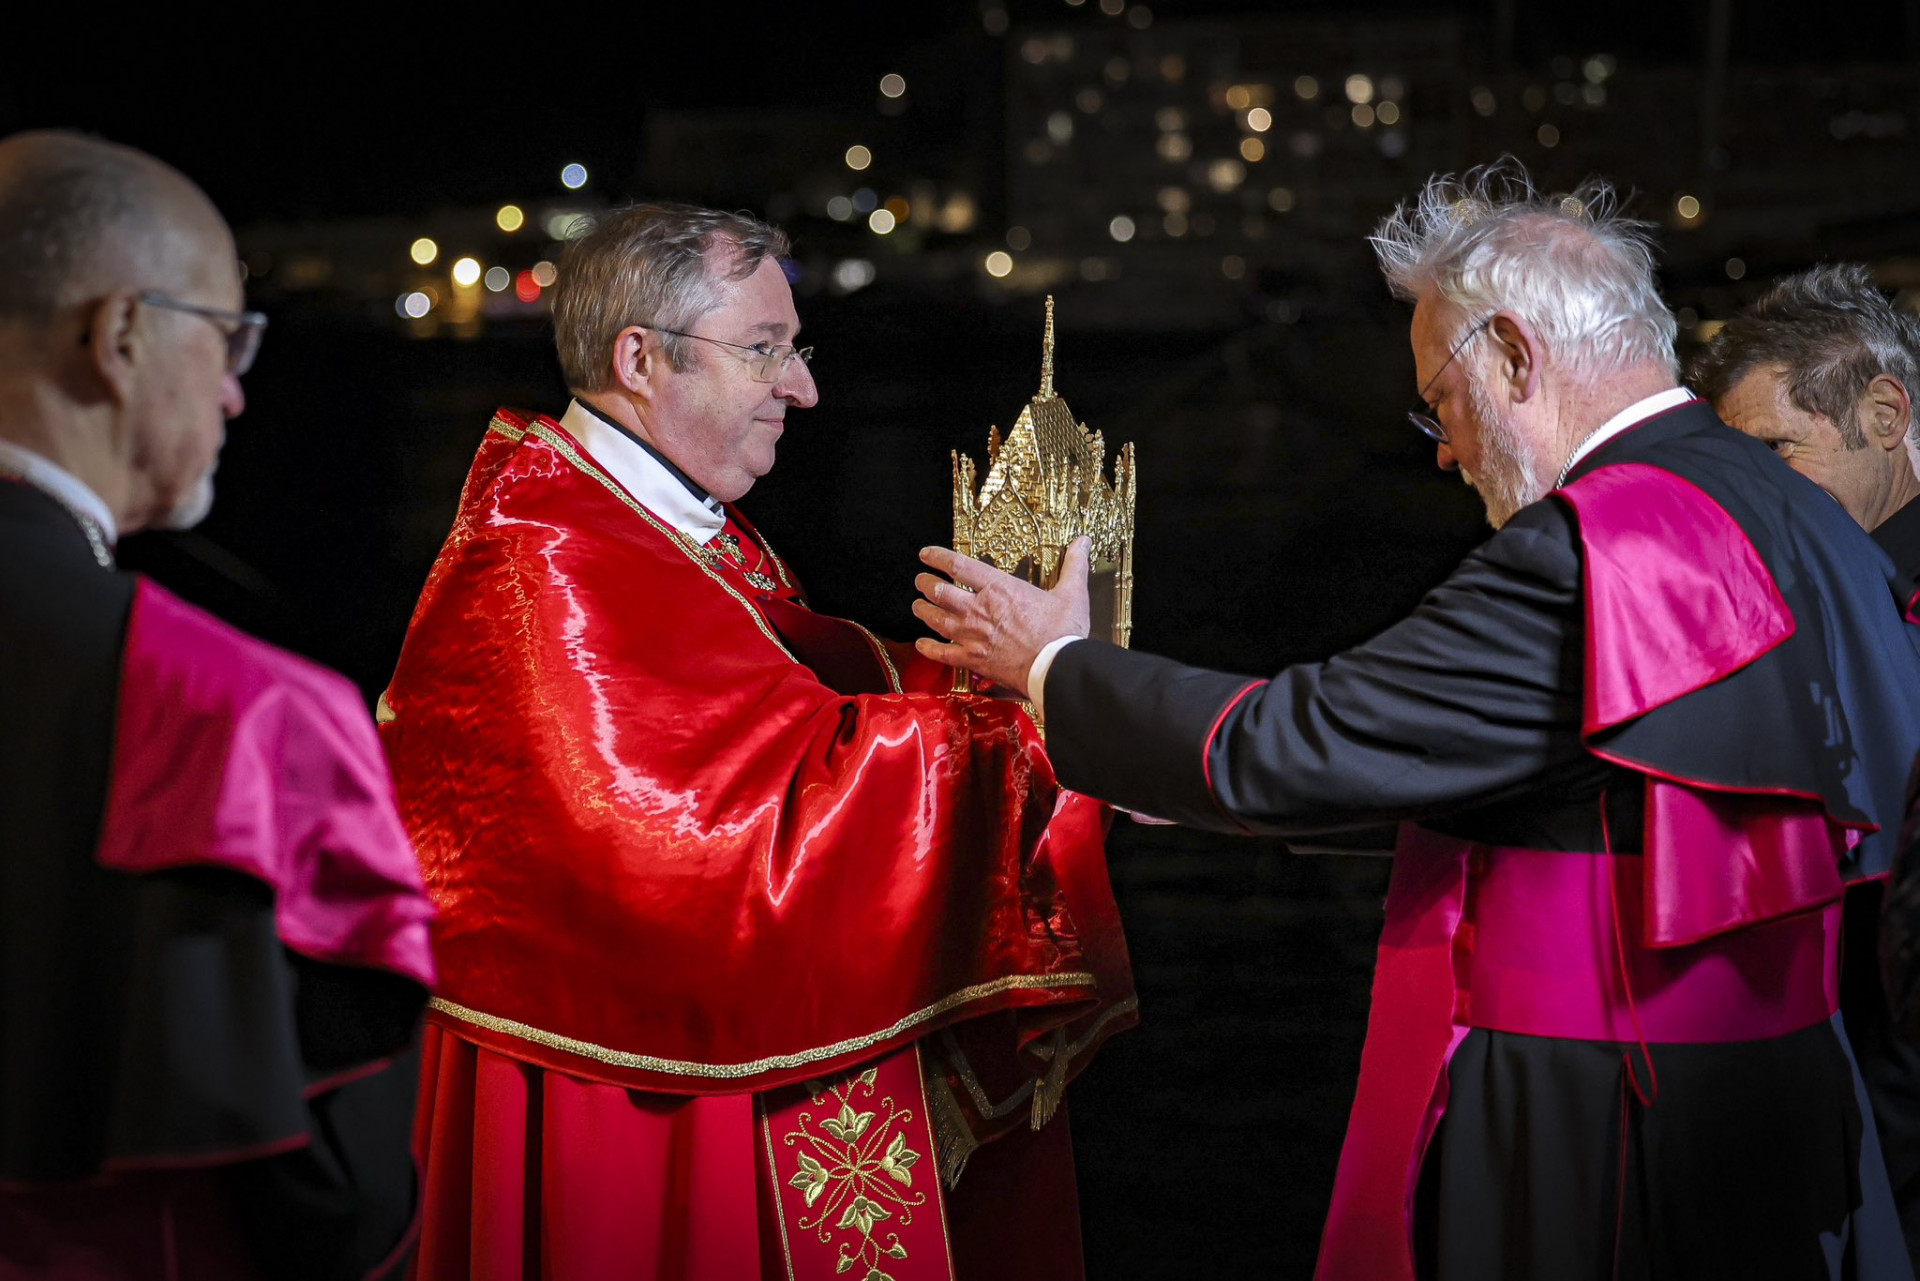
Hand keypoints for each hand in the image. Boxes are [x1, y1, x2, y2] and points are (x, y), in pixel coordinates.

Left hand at [913, 538, 1092, 697]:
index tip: (926, 554)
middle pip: (940, 591)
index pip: (959, 566)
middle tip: (920, 581)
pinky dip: (929, 648)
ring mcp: (972, 636)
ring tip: (917, 606)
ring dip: (923, 610)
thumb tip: (1084, 541)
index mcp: (999, 588)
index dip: (938, 557)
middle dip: (926, 584)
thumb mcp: (1072, 592)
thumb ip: (1074, 564)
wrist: (1056, 668)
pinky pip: (942, 653)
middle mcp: (979, 609)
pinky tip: (921, 644)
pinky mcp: (973, 660)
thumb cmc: (1063, 632)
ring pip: (936, 619)